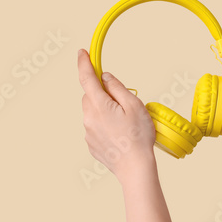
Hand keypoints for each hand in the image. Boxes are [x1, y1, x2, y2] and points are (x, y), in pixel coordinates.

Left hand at [77, 48, 155, 181]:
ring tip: (123, 122)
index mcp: (98, 105)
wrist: (135, 169)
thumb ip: (117, 87)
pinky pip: (94, 126)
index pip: (86, 78)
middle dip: (101, 93)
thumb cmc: (139, 136)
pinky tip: (118, 134)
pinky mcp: (90, 144)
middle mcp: (88, 117)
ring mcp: (88, 132)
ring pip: (92, 111)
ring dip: (103, 109)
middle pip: (89, 95)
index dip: (84, 63)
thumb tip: (104, 77)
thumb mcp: (134, 105)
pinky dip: (103, 124)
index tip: (82, 52)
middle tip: (122, 103)